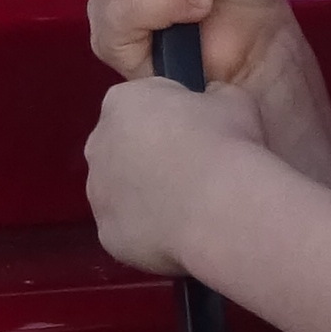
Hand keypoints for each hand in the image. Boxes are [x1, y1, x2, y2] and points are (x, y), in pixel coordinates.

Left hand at [86, 69, 267, 278]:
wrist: (221, 207)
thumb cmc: (225, 144)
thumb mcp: (232, 99)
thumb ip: (212, 98)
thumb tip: (213, 103)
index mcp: (122, 102)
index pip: (141, 102)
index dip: (172, 115)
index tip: (197, 129)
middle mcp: (98, 145)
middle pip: (122, 147)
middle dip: (151, 156)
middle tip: (193, 168)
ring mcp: (98, 194)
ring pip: (121, 192)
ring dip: (147, 195)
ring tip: (191, 204)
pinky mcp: (107, 234)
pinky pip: (128, 229)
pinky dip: (149, 230)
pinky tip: (181, 229)